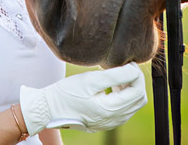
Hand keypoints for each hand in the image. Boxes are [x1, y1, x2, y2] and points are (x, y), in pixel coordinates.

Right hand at [18, 63, 146, 133]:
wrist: (49, 109)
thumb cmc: (66, 93)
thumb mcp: (91, 79)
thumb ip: (115, 75)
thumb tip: (133, 70)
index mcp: (110, 110)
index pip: (137, 91)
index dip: (137, 74)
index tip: (128, 63)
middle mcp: (113, 120)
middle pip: (138, 100)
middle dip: (135, 82)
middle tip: (123, 69)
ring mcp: (110, 124)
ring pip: (132, 106)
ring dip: (129, 90)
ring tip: (116, 78)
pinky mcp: (105, 123)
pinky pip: (123, 111)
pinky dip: (122, 98)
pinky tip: (110, 88)